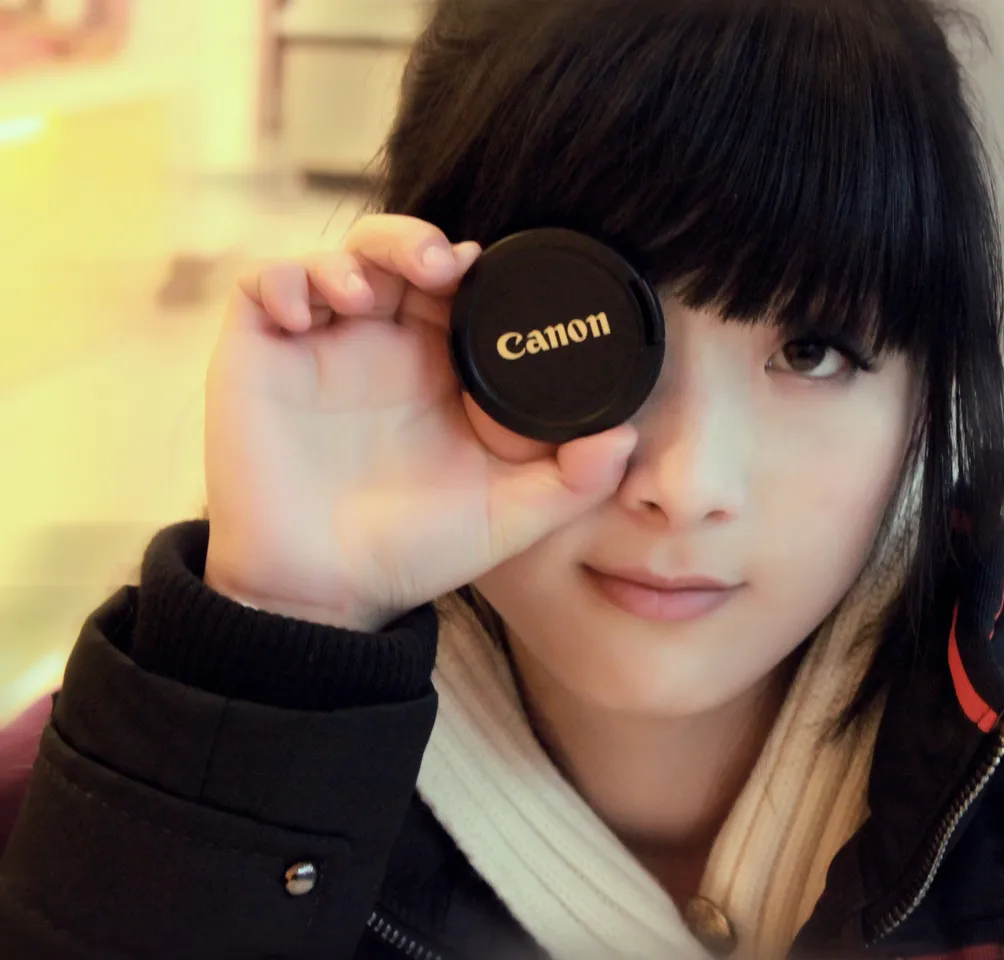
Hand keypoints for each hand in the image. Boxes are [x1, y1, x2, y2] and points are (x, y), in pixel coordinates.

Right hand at [202, 214, 635, 630]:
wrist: (325, 593)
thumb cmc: (415, 551)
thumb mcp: (509, 516)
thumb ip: (572, 481)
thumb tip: (627, 439)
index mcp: (443, 368)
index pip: (460, 286)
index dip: (474, 265)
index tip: (487, 272)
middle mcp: (383, 346)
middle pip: (398, 252)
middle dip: (415, 238)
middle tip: (439, 264)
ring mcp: (320, 347)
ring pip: (334, 257)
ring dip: (351, 255)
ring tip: (364, 294)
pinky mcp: (259, 356)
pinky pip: (262, 286)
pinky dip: (281, 280)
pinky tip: (303, 315)